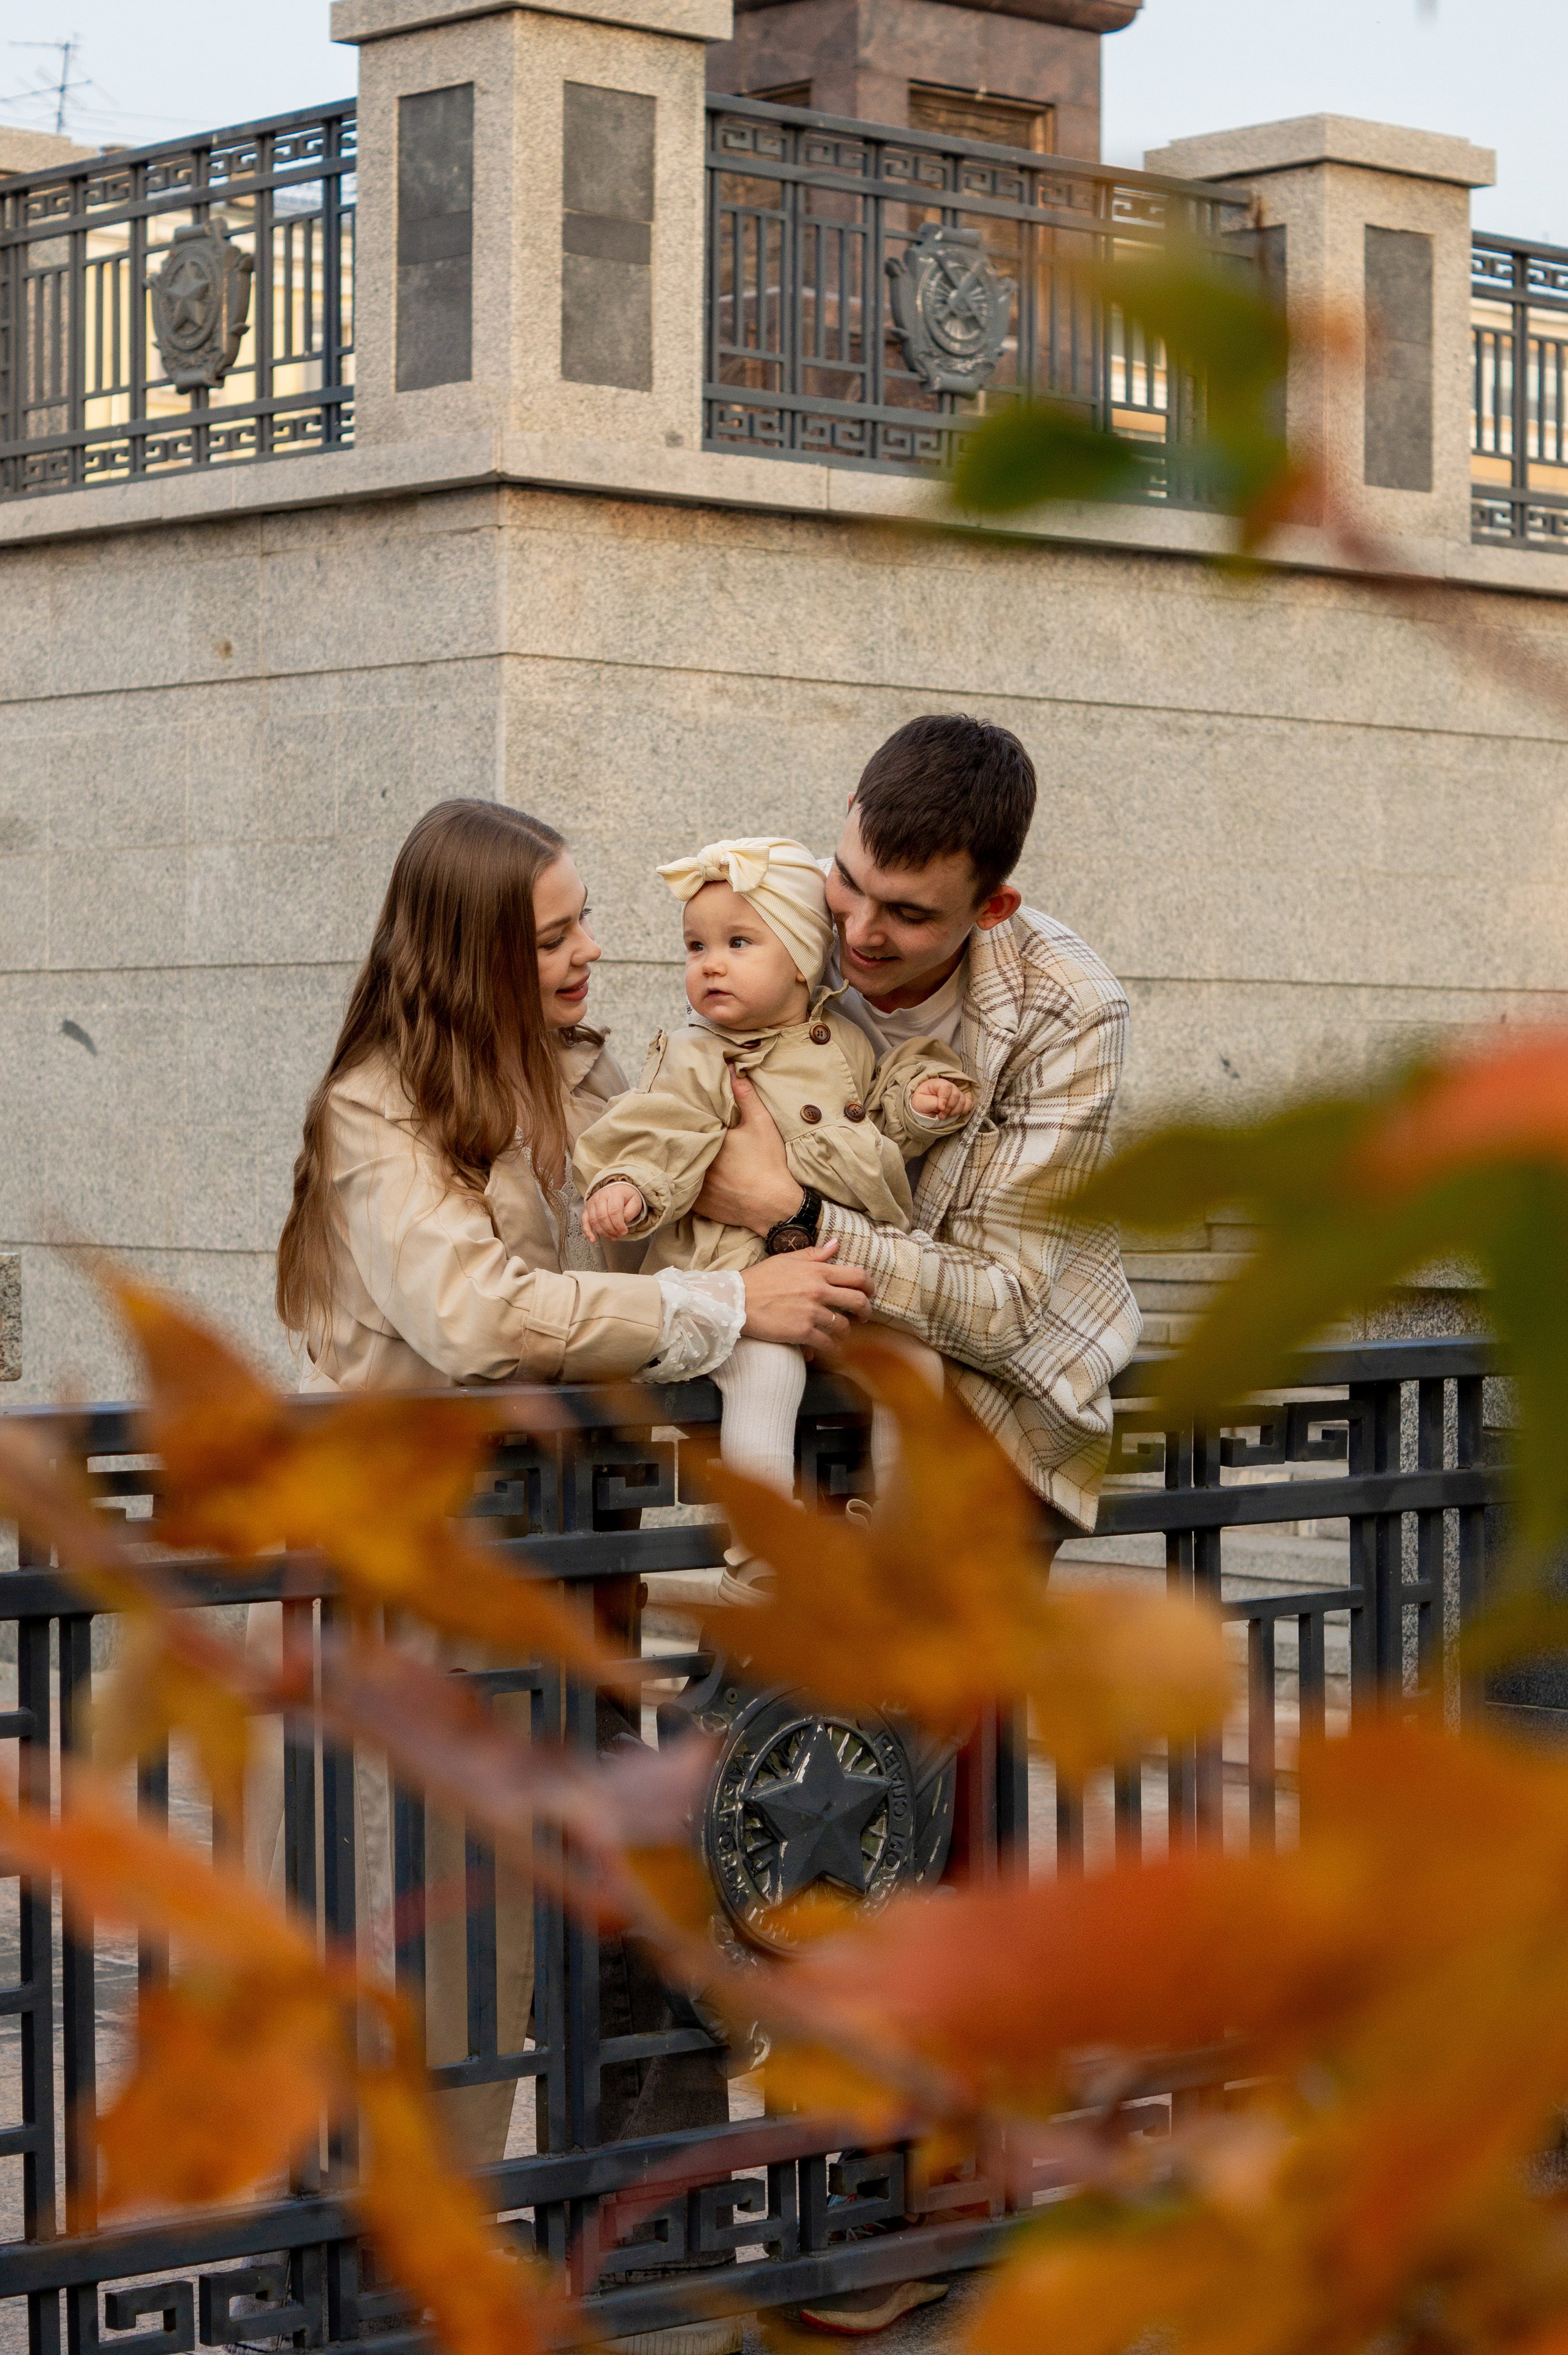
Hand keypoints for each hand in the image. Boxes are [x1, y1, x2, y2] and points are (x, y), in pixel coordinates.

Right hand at [581, 1181, 644, 1240]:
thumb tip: (622, 1222)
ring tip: (613, 1236)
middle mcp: (601, 1197)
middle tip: (619, 1234)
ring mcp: (592, 1203)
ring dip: (603, 1233)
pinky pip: (584, 1221)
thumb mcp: (635, 1202)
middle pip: (603, 1217)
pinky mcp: (587, 1209)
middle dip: (612, 1230)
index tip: (624, 1231)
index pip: (614, 1211)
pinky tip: (593, 1239)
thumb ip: (630, 1213)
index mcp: (614, 1194)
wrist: (617, 1189)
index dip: (619, 1225)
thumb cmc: (626, 1196)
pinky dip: (587, 1231)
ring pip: (594, 1221)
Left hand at [693, 1070, 800, 1234]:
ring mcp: (695, 1187)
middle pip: (683, 1147)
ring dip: (683, 1162)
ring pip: (681, 1169)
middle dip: (684, 1140)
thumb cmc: (769, 1162)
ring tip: (680, 1153)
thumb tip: (732, 1070)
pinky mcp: (698, 1205)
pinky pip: (685, 1190)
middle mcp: (697, 1164)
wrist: (775, 1206)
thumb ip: (746, 1096)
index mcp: (710, 1141)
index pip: (689, 1125)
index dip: (687, 1120)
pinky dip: (688, 1183)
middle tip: (681, 1132)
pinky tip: (692, 1177)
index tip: (684, 1112)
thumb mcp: (761, 1124)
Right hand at [741, 1241, 872, 1348]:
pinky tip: (828, 1348)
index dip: (869, 1286)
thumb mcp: (786, 1260)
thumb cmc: (760, 1279)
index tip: (869, 1293)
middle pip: (857, 1302)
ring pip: (843, 1326)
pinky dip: (830, 1348)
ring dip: (846, 1331)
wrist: (737, 1301)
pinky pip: (826, 1343)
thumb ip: (814, 1254)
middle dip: (865, 1311)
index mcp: (817, 1271)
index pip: (857, 1276)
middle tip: (863, 1317)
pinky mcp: (802, 1332)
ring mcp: (812, 1313)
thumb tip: (836, 1245)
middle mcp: (819, 1291)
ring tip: (842, 1333)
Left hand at [910, 1075, 973, 1121]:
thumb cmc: (919, 1105)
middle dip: (949, 1107)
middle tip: (941, 1115)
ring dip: (955, 1111)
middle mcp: (947, 1086)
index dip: (944, 1098)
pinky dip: (963, 1110)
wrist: (921, 1112)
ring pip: (963, 1100)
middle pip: (956, 1094)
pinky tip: (953, 1114)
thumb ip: (932, 1102)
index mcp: (936, 1083)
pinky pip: (968, 1103)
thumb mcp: (920, 1103)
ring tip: (945, 1115)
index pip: (946, 1087)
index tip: (940, 1108)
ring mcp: (955, 1093)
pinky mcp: (959, 1101)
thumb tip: (943, 1106)